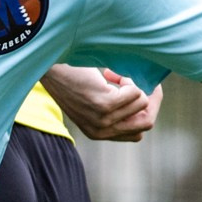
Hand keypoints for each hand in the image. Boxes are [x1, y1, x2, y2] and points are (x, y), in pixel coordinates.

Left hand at [44, 66, 162, 140]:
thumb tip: (145, 102)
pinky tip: (109, 74)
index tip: (139, 92)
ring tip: (112, 76)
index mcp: (98, 134)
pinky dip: (128, 80)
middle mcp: (101, 132)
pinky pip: (135, 93)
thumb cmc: (72, 79)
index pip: (138, 134)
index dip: (144, 112)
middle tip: (140, 83)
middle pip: (146, 122)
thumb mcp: (92, 103)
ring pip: (142, 103)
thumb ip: (114, 110)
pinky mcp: (104, 105)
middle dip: (151, 101)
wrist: (50, 67)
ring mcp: (103, 120)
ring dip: (133, 85)